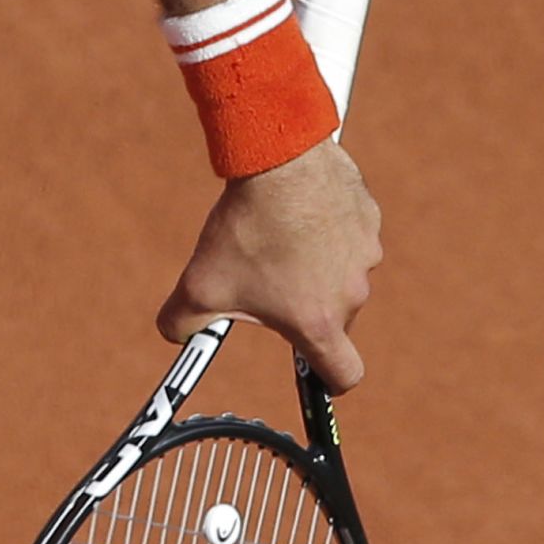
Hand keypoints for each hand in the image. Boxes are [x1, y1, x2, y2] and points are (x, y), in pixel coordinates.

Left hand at [160, 137, 383, 390]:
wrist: (279, 163)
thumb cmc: (245, 230)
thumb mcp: (199, 285)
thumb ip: (180, 323)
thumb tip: (174, 335)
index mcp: (318, 323)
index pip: (344, 373)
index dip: (331, 380)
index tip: (316, 371)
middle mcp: (353, 294)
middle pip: (332, 316)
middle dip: (301, 305)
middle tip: (264, 277)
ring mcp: (367, 254)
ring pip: (339, 272)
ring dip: (313, 263)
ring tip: (275, 236)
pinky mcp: (369, 219)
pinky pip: (347, 233)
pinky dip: (324, 227)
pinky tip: (294, 209)